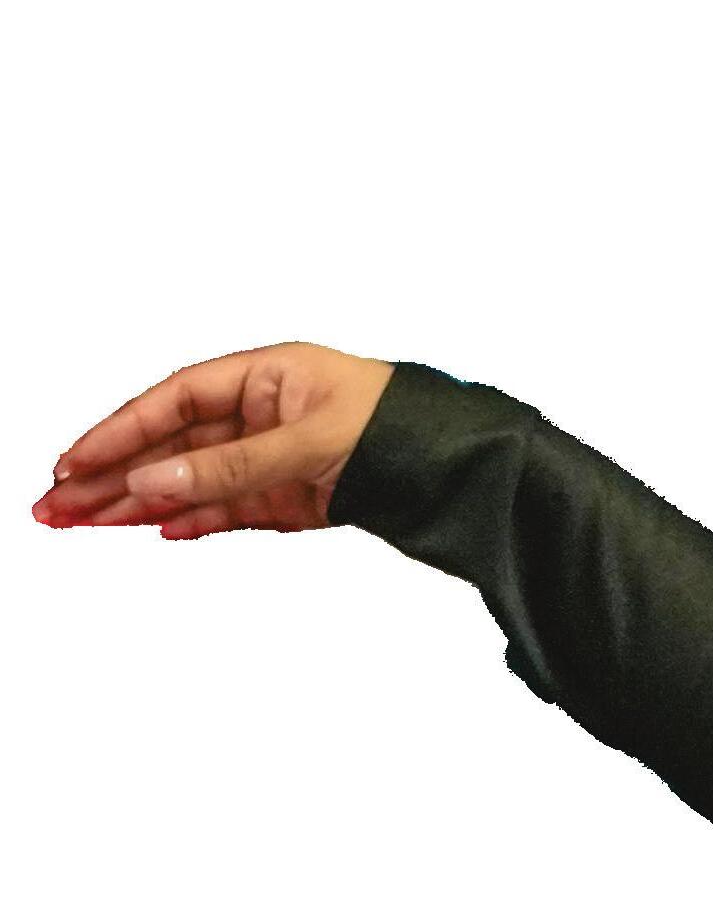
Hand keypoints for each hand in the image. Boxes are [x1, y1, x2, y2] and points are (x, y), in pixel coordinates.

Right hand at [30, 342, 396, 539]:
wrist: (467, 469)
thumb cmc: (402, 427)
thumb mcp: (312, 442)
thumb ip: (231, 466)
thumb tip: (152, 482)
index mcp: (271, 374)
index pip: (177, 399)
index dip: (121, 430)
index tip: (74, 463)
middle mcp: (269, 412)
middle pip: (174, 443)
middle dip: (112, 474)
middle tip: (53, 508)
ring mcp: (279, 457)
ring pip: (193, 480)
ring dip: (138, 502)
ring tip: (81, 524)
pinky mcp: (297, 497)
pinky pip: (231, 507)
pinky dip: (195, 518)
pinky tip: (157, 528)